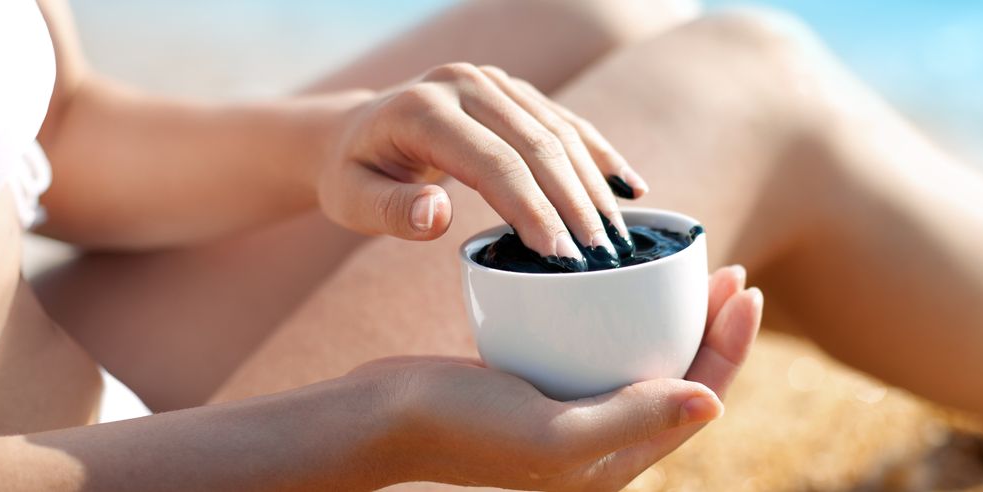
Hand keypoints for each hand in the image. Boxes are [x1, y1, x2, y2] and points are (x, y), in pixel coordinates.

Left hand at [320, 63, 648, 267]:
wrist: (354, 131)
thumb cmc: (354, 175)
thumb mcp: (351, 201)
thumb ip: (391, 211)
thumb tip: (437, 216)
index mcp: (424, 110)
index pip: (495, 164)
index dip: (533, 211)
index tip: (561, 258)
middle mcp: (464, 83)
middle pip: (538, 146)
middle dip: (575, 205)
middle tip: (602, 258)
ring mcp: (493, 81)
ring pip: (559, 132)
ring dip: (594, 186)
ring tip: (619, 239)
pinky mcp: (512, 90)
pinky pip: (564, 121)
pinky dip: (599, 155)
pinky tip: (630, 188)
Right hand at [346, 266, 761, 489]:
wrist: (379, 419)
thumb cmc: (460, 426)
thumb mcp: (554, 431)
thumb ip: (634, 417)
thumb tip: (713, 401)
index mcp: (618, 461)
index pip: (699, 398)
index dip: (732, 345)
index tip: (744, 285)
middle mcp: (604, 443)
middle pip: (680, 377)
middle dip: (712, 327)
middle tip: (730, 271)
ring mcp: (575, 414)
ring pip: (645, 360)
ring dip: (675, 318)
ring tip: (691, 271)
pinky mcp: (546, 386)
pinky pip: (604, 349)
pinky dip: (625, 315)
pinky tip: (624, 280)